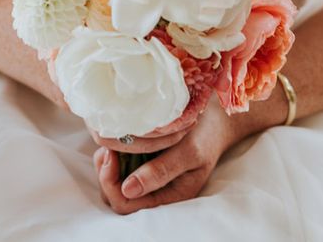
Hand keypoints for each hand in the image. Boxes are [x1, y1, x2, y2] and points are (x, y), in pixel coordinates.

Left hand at [92, 97, 238, 213]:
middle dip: (106, 174)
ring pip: (115, 180)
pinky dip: (114, 152)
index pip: (127, 204)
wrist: (216, 117)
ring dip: (108, 162)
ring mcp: (148, 175)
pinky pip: (121, 164)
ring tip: (111, 140)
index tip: (111, 154)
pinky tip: (118, 135)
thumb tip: (128, 189)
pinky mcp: (145, 160)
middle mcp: (156, 190)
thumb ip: (162, 171)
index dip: (112, 183)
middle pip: (116, 196)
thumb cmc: (206, 134)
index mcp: (169, 196)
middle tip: (107, 147)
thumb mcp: (189, 152)